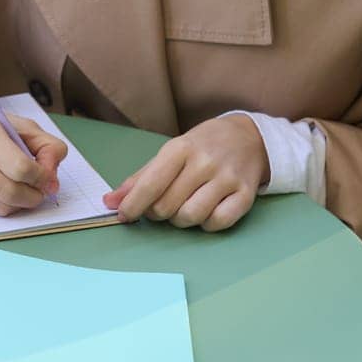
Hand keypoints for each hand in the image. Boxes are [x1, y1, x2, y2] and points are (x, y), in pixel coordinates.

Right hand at [0, 110, 67, 215]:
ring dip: (20, 204)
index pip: (20, 168)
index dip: (41, 178)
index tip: (47, 178)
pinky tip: (1, 189)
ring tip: (24, 190)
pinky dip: (1, 204)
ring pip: (0, 207)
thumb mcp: (17, 125)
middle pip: (11, 192)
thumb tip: (53, 180)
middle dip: (34, 196)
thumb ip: (45, 146)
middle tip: (40, 190)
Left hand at [101, 115, 269, 231]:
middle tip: (161, 206)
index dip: (132, 205)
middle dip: (157, 213)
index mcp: (181, 148)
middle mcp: (204, 162)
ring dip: (181, 220)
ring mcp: (227, 179)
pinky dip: (207, 224)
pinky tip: (206, 212)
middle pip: (167, 206)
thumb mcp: (171, 152)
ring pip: (190, 216)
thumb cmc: (204, 146)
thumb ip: (141, 178)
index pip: (150, 184)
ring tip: (184, 207)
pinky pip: (218, 223)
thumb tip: (111, 202)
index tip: (124, 215)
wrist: (250, 137)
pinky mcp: (246, 195)